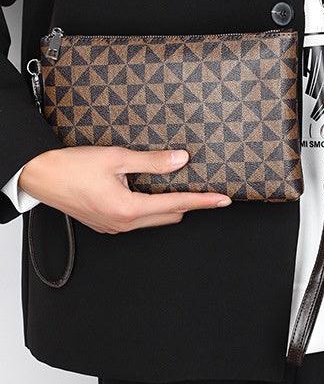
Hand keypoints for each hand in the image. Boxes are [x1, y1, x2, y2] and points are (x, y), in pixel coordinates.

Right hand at [18, 146, 231, 233]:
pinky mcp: (106, 223)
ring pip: (154, 219)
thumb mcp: (117, 157)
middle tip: (208, 191)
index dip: (203, 201)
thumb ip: (153, 162)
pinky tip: (154, 192)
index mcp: (128, 209)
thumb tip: (181, 160)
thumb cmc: (72, 166)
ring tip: (183, 187)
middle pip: (170, 215)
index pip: (177, 204)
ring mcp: (114, 226)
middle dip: (190, 203)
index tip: (223, 200)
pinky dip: (152, 207)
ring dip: (170, 205)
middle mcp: (123, 223)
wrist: (39, 175)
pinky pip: (139, 219)